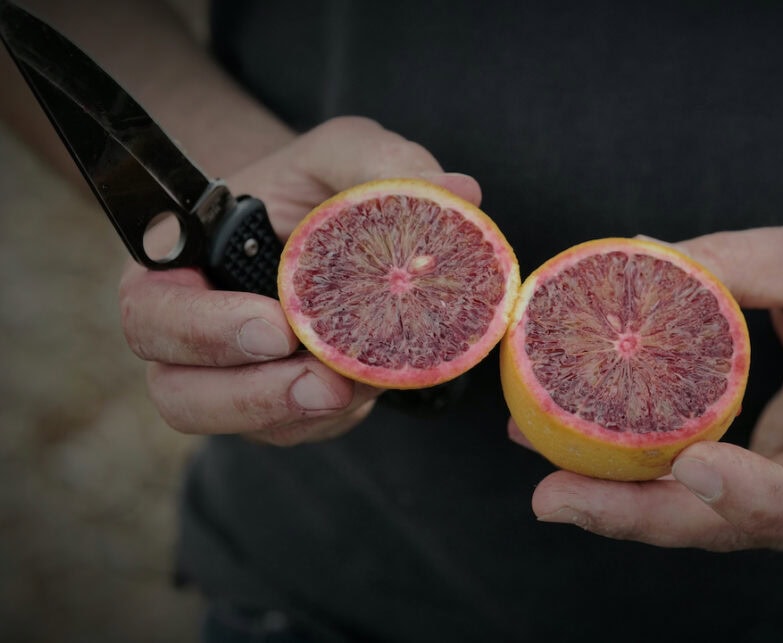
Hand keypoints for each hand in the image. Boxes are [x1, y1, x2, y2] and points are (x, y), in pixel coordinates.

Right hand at [119, 117, 481, 445]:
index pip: (152, 313)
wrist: (324, 223)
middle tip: (326, 384)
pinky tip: (370, 384)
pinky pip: (296, 430)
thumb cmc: (314, 184)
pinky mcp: (276, 405)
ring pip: (243, 425)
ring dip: (303, 414)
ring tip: (361, 386)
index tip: (279, 328)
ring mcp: (230, 378)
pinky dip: (336, 416)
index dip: (203, 331)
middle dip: (254, 398)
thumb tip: (459, 191)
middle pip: (181, 395)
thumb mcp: (342, 155)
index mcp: (175, 267)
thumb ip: (381, 165)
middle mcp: (189, 332)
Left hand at [526, 219, 782, 549]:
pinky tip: (556, 440)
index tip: (692, 463)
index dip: (759, 498)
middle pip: (734, 530)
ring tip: (540, 472)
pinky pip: (680, 486)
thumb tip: (638, 256)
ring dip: (612, 502)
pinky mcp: (742, 479)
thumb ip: (742, 263)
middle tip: (555, 498)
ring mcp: (780, 493)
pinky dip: (619, 473)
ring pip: (693, 519)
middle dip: (641, 518)